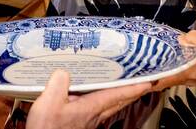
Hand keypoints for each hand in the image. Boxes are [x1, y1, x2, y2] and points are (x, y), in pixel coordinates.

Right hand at [27, 70, 153, 128]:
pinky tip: (96, 95)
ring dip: (120, 96)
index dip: (133, 88)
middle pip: (119, 102)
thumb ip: (59, 83)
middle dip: (132, 93)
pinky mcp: (81, 123)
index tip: (148, 81)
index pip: (118, 95)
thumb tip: (64, 71)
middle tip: (143, 83)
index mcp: (91, 108)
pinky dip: (105, 100)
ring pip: (111, 106)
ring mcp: (89, 121)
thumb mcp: (49, 102)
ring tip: (125, 86)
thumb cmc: (47, 128)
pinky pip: (99, 108)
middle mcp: (94, 115)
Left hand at [147, 32, 195, 91]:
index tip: (137, 72)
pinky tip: (175, 54)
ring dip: (165, 66)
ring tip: (155, 54)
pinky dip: (176, 64)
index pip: (162, 78)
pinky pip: (183, 70)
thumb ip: (193, 37)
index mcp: (187, 71)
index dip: (148, 77)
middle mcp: (188, 77)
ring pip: (173, 73)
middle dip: (154, 69)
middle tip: (143, 59)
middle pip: (165, 76)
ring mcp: (194, 78)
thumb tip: (181, 38)